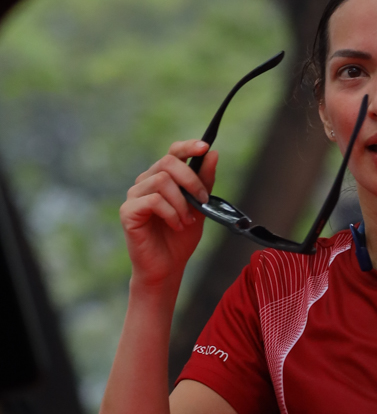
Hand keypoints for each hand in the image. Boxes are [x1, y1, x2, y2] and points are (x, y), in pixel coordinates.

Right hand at [121, 139, 213, 290]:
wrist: (167, 267)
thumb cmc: (181, 237)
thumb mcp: (199, 207)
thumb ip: (204, 182)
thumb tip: (212, 154)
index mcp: (162, 178)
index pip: (172, 153)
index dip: (188, 147)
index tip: (205, 147)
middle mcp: (145, 182)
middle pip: (167, 163)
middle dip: (191, 180)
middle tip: (202, 201)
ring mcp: (134, 196)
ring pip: (162, 182)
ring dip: (182, 203)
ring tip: (187, 222)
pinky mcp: (128, 211)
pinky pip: (153, 201)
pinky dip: (171, 213)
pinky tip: (175, 225)